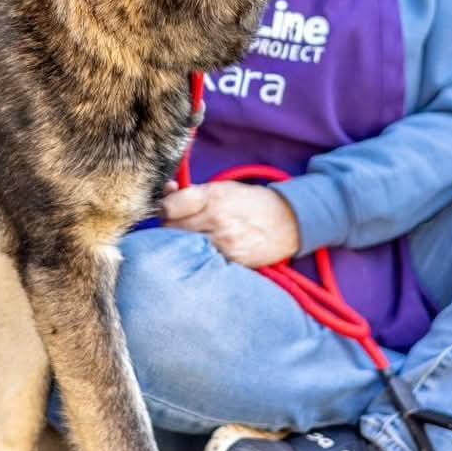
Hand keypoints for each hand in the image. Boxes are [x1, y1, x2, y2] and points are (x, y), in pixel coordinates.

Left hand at [160, 180, 300, 267]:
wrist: (288, 222)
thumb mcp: (223, 188)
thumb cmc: (251, 202)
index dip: (163, 207)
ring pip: (183, 247)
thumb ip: (191, 192)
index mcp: (212, 197)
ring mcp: (223, 244)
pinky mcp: (231, 262)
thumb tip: (165, 191)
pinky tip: (202, 252)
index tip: (167, 208)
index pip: (167, 207)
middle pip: (171, 230)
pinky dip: (197, 257)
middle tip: (177, 225)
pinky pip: (201, 261)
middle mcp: (216, 221)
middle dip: (169, 226)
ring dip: (180, 243)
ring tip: (190, 238)